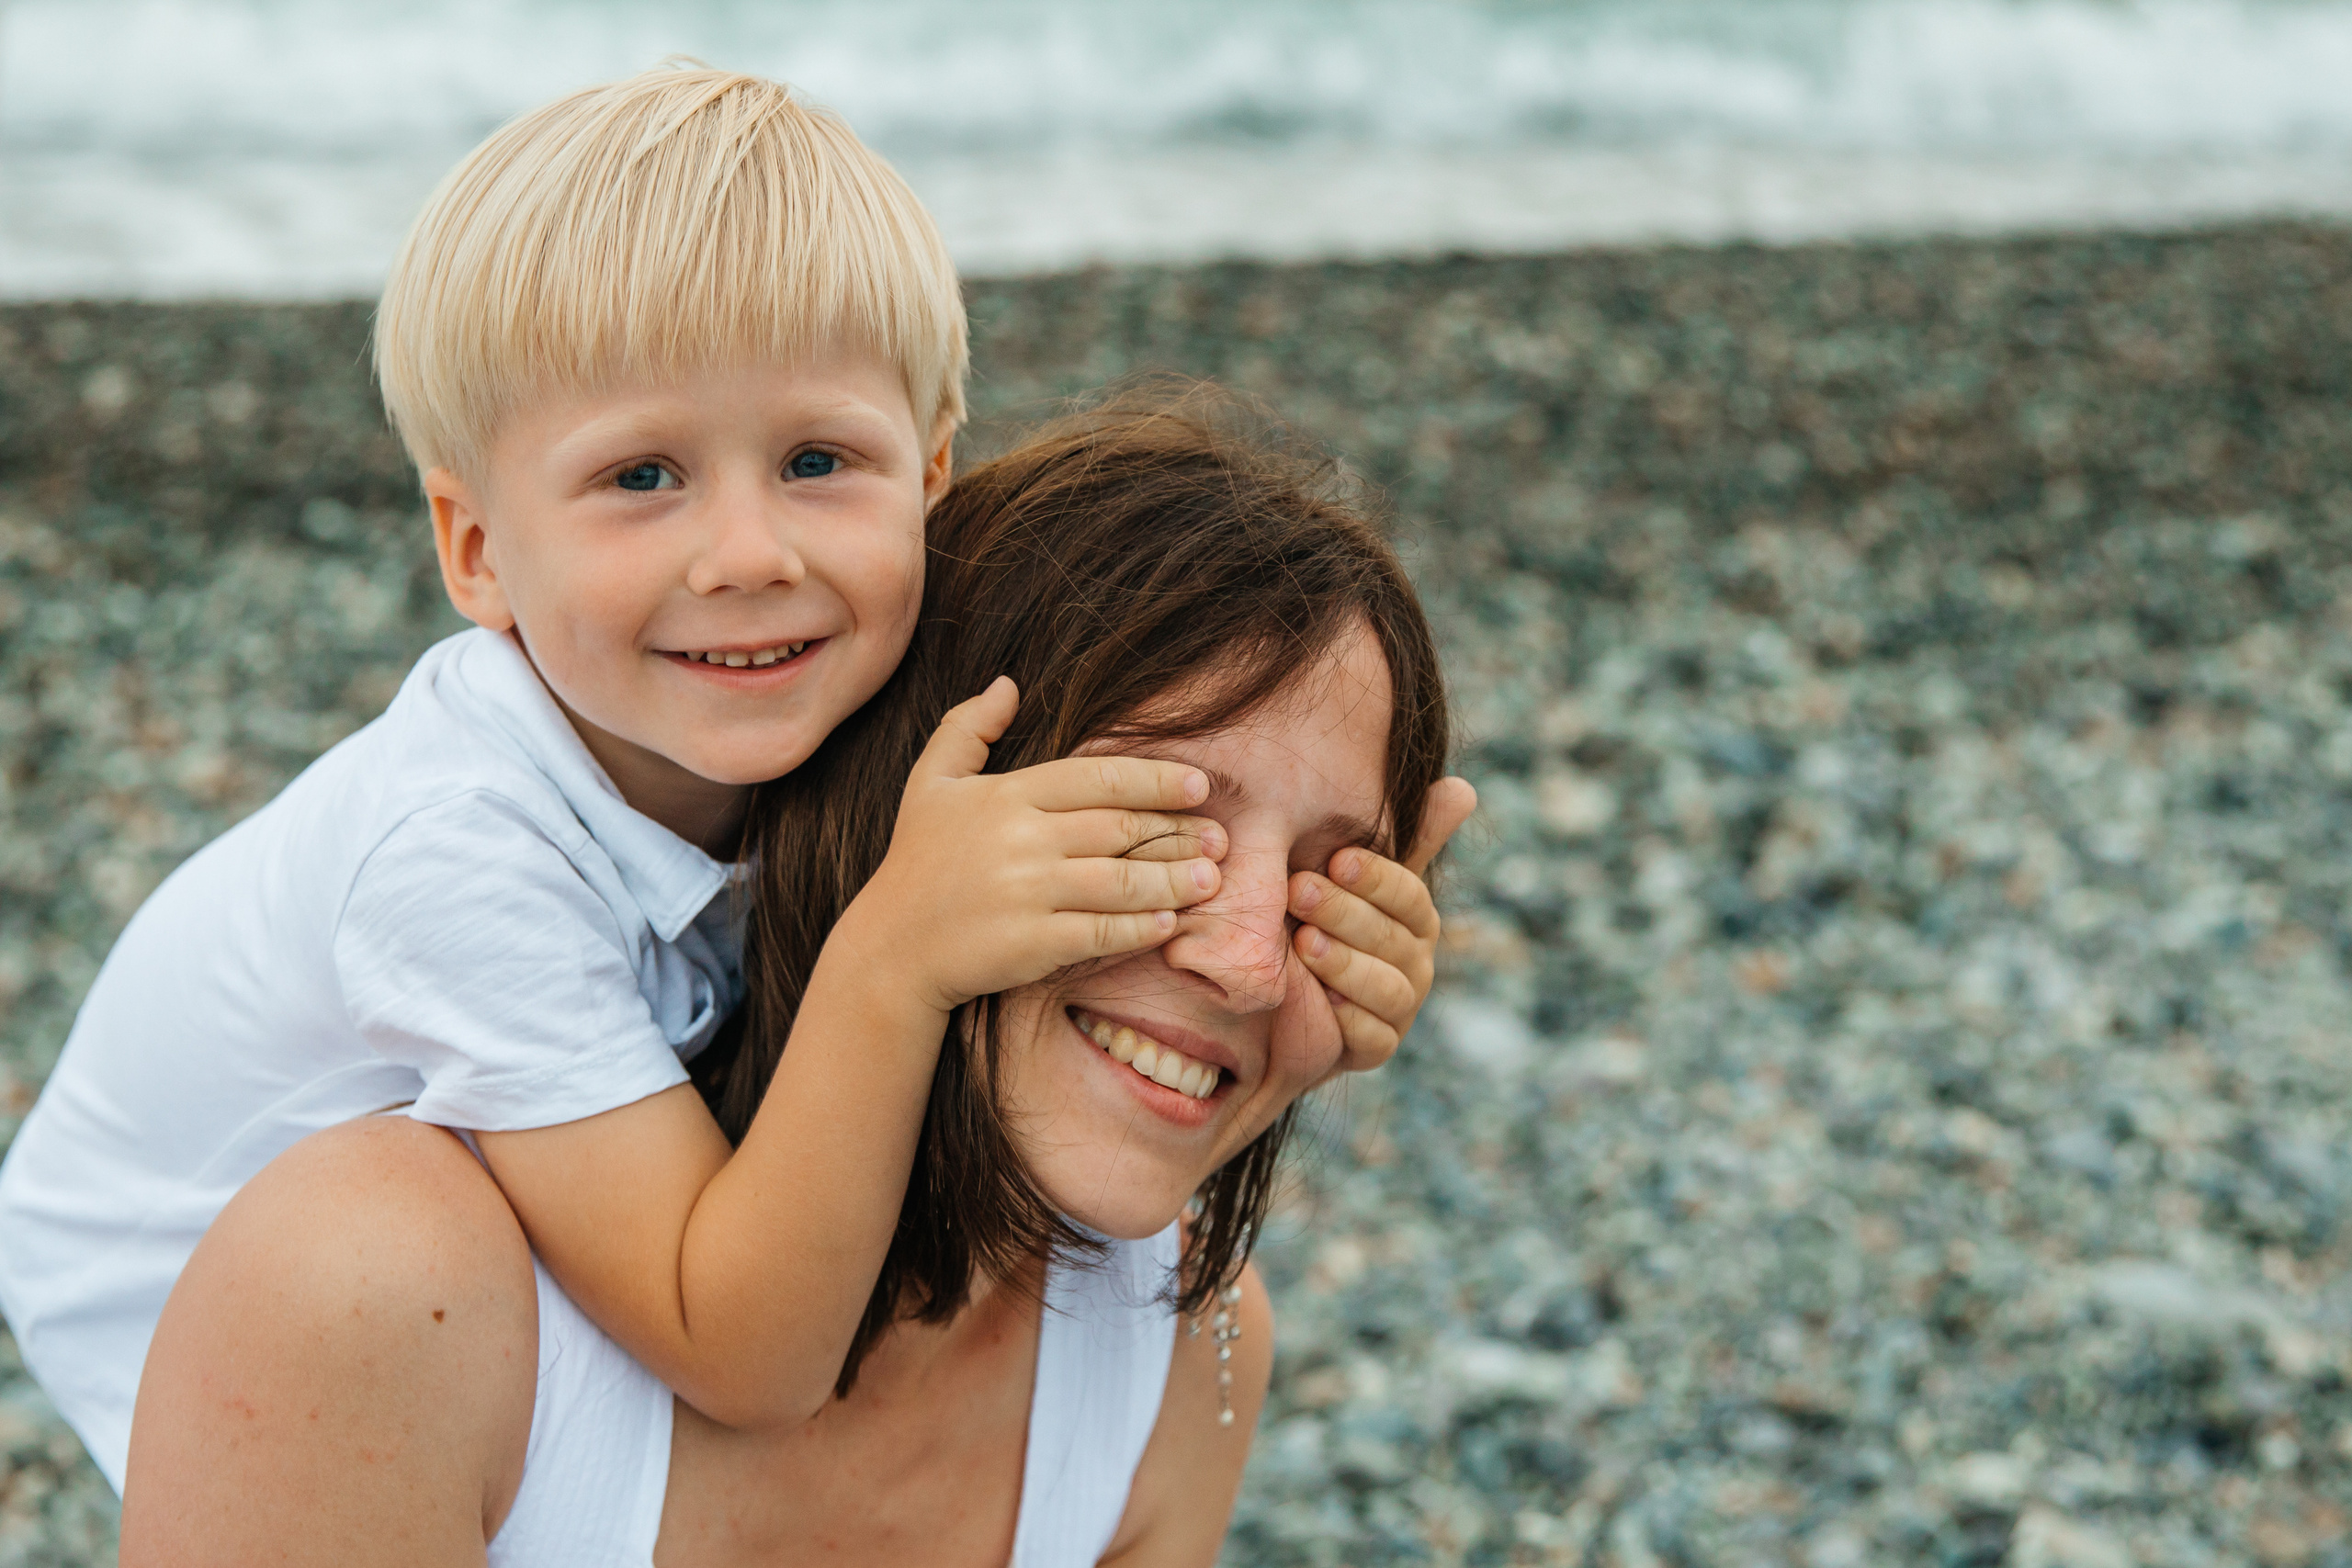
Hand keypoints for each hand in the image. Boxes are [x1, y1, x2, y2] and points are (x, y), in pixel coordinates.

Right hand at [842, 678, 1229, 1014]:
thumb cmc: (916, 862)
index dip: (1156, 780)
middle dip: (1179, 832)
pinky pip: (1103, 932)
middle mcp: (1021, 839)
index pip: (1099, 778)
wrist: (891, 947)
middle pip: (1121, 829)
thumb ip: (967, 727)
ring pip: (1122, 881)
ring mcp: (1027, 893)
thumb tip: (1007, 684)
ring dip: (1174, 880)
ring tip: (1210, 879)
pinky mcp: (1032, 943)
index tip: (1199, 785)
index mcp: (1007, 796)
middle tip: (1220, 837)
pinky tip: (1168, 921)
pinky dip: (1141, 927)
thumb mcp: (930, 782)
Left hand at [1287, 776, 1476, 1072]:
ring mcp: (1399, 1010)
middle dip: (1345, 913)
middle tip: (1300, 890)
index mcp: (1416, 918)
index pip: (1408, 895)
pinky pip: (1371, 1039)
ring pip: (1385, 989)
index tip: (1337, 858)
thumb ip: (1406, 838)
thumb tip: (1464, 788)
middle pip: (1391, 939)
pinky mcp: (1377, 1049)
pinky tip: (1322, 1003)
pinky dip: (1349, 1022)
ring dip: (1345, 965)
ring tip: (1303, 943)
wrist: (1289, 997)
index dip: (1376, 878)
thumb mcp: (1353, 878)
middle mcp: (1416, 964)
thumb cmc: (1327, 919)